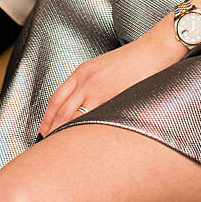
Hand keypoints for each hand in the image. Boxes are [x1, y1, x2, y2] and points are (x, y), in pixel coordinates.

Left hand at [38, 29, 185, 136]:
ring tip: (64, 152)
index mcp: (83, 71)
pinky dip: (87, 133)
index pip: (56, 99)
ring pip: (74, 118)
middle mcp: (86, 80)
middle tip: (49, 148)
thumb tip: (85, 106)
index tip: (44, 132)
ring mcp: (99, 89)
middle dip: (52, 131)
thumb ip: (92, 83)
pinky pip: (95, 119)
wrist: (155, 49)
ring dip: (66, 135)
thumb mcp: (105, 67)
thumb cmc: (135, 58)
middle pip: (61, 111)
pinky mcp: (113, 97)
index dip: (47, 119)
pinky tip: (86, 146)